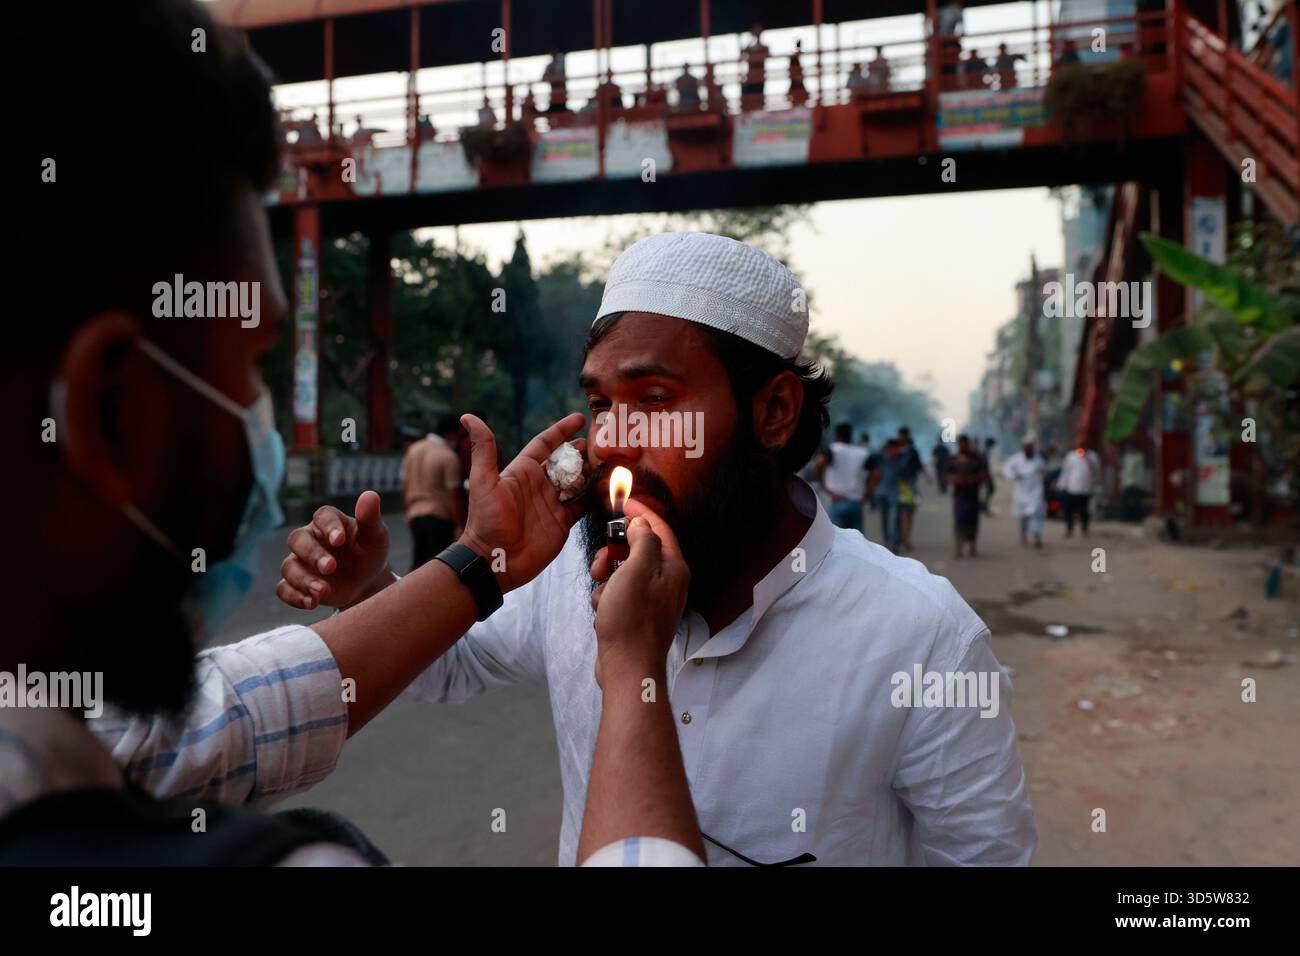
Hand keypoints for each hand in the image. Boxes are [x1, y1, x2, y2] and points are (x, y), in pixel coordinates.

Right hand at [277, 490, 390, 609]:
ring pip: (289, 566)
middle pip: (298, 540)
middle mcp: (310, 539)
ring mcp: (301, 562)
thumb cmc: (370, 553)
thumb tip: (370, 495)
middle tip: (331, 568)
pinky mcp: (297, 584)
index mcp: (329, 522)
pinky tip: (311, 603)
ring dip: (303, 580)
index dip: (328, 527)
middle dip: (312, 554)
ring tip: (323, 592)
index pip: (322, 517)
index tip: (340, 540)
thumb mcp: (375, 537)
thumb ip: (370, 519)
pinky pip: (284, 589)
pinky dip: (294, 597)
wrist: (366, 583)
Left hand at [457, 411, 587, 592]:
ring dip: (589, 471)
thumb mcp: (484, 482)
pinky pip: (581, 505)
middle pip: (565, 461)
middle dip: (581, 451)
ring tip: (606, 462)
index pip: (545, 443)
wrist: (494, 560)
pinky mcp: (562, 522)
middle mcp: (539, 485)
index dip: (561, 430)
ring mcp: (552, 503)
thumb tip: (467, 416)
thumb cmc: (486, 521)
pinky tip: (605, 488)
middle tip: (599, 443)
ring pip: (576, 481)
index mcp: (523, 471)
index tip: (579, 419)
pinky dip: (593, 496)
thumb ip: (483, 449)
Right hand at [588, 499, 689, 688]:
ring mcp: (654, 600)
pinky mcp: (640, 616)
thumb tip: (641, 525)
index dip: (640, 512)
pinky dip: (608, 597)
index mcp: (674, 568)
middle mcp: (669, 582)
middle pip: (639, 550)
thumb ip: (642, 541)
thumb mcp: (636, 570)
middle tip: (601, 562)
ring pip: (626, 572)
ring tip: (601, 593)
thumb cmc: (631, 620)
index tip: (621, 503)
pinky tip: (603, 611)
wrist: (628, 668)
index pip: (659, 528)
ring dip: (608, 577)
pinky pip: (621, 594)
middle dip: (615, 552)